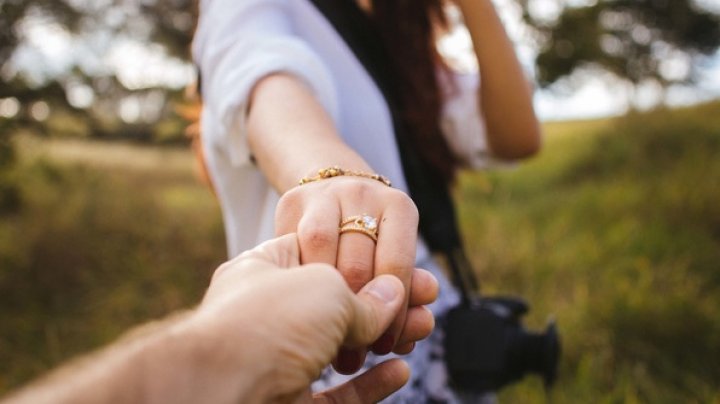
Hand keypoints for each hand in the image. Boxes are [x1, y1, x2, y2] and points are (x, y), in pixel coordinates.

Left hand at [192, 234, 437, 402]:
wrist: (219, 392)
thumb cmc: (267, 321)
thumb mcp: (325, 289)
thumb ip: (364, 296)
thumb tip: (394, 297)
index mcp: (265, 270)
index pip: (323, 255)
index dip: (368, 261)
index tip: (406, 269)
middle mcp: (268, 313)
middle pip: (337, 304)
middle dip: (387, 301)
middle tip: (427, 299)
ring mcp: (276, 360)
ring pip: (340, 349)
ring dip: (384, 340)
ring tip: (422, 329)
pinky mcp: (287, 403)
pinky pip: (334, 395)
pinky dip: (369, 385)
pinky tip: (399, 371)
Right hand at [275, 175, 424, 371]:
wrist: (335, 195)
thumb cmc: (372, 243)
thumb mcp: (394, 262)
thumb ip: (409, 294)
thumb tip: (422, 326)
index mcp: (400, 208)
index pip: (397, 267)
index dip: (392, 314)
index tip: (385, 347)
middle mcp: (363, 194)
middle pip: (357, 264)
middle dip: (355, 316)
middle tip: (353, 355)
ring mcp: (325, 194)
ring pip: (320, 250)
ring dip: (320, 299)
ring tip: (325, 339)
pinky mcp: (292, 201)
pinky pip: (292, 246)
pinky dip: (298, 280)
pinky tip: (303, 306)